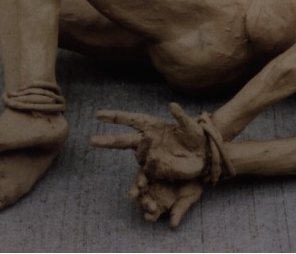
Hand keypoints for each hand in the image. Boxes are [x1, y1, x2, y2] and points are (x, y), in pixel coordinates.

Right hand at [90, 102, 205, 180]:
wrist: (204, 155)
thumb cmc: (196, 136)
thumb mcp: (191, 126)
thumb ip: (181, 117)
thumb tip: (171, 105)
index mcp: (153, 126)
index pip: (131, 120)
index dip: (115, 117)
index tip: (99, 115)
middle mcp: (147, 140)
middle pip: (123, 140)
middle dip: (107, 140)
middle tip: (91, 140)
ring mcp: (150, 156)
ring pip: (135, 157)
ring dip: (135, 160)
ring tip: (138, 158)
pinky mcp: (156, 170)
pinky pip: (144, 174)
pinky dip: (138, 181)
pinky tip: (136, 189)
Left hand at [128, 170, 202, 227]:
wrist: (196, 169)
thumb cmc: (193, 187)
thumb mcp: (187, 199)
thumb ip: (179, 211)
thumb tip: (172, 226)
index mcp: (161, 204)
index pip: (152, 213)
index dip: (150, 215)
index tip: (148, 217)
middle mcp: (154, 194)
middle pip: (144, 200)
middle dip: (142, 202)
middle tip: (144, 203)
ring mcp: (151, 182)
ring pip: (140, 188)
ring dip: (136, 191)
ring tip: (135, 193)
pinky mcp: (151, 170)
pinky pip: (143, 175)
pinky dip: (141, 179)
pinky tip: (141, 182)